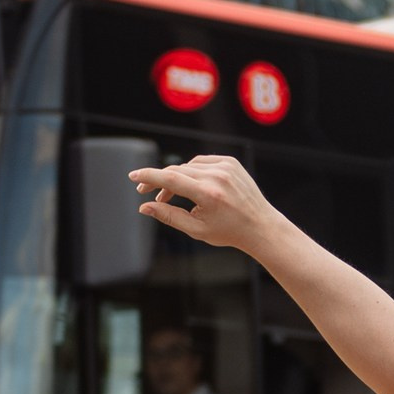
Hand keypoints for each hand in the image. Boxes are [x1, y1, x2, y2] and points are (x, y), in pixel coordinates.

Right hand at [130, 155, 282, 252]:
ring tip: (170, 195)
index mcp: (208, 194)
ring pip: (188, 166)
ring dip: (175, 178)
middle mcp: (217, 176)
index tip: (133, 176)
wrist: (260, 226)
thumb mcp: (196, 229)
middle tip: (149, 194)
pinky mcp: (231, 162)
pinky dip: (192, 171)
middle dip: (159, 182)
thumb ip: (168, 216)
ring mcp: (226, 166)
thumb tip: (144, 208)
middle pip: (176, 171)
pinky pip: (202, 162)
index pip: (170, 178)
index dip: (149, 176)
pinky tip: (191, 185)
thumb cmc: (228, 231)